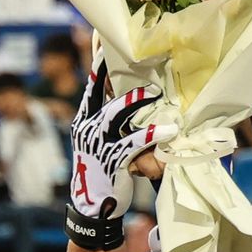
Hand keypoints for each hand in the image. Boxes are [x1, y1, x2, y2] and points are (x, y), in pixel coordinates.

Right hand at [70, 68, 164, 212]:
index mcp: (84, 121)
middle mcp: (87, 129)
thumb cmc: (102, 170)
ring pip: (114, 116)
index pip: (91, 89)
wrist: (93, 205)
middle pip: (103, 98)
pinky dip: (149, 136)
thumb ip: (112, 124)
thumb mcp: (101, 143)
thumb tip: (133, 102)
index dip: (98, 67)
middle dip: (121, 82)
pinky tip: (167, 132)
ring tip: (154, 93)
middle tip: (142, 68)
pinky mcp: (109, 161)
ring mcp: (96, 145)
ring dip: (134, 102)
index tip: (105, 45)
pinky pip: (130, 144)